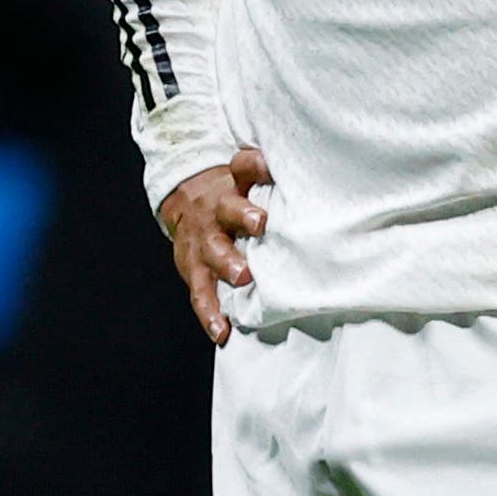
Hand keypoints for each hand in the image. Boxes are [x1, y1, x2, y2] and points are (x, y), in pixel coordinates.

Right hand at [156, 146, 271, 345]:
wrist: (187, 204)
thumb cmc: (232, 195)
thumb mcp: (246, 177)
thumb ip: (269, 174)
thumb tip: (310, 166)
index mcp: (233, 185)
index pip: (244, 167)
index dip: (256, 165)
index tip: (269, 167)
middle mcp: (217, 211)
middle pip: (228, 209)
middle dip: (243, 217)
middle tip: (260, 225)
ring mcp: (203, 242)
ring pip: (213, 251)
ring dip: (227, 264)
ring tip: (242, 279)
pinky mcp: (193, 269)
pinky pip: (200, 293)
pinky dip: (210, 313)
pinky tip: (222, 330)